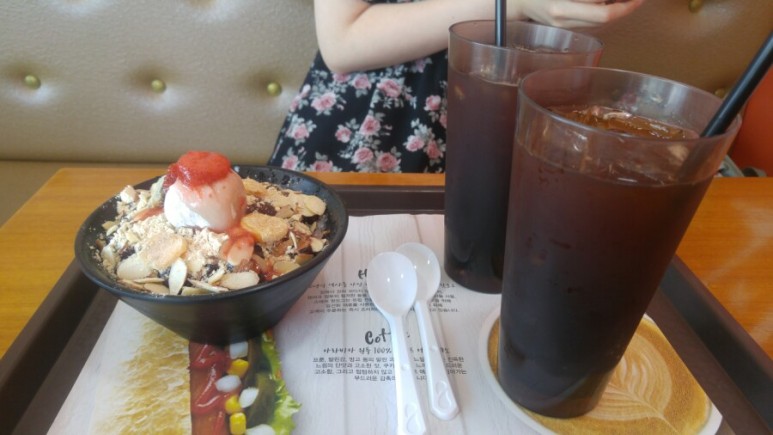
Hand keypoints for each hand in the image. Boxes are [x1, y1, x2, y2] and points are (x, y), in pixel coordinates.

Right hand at [513, 0, 645, 27]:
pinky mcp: (565, 28)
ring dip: (618, 10)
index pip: (600, 8)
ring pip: (600, 22)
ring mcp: (563, 25)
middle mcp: (562, 17)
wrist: (520, 0)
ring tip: (628, 0)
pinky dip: (606, 12)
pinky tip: (612, 3)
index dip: (623, 4)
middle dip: (625, 7)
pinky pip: (592, 22)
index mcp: (560, 4)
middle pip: (603, 17)